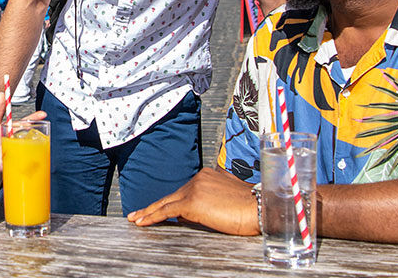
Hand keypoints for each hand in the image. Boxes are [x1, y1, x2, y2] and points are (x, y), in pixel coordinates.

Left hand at [0, 87, 45, 173]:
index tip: (43, 114)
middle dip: (41, 133)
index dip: (36, 118)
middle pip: (34, 134)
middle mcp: (22, 140)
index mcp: (17, 130)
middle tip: (43, 130)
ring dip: (34, 148)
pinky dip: (28, 163)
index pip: (28, 122)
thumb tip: (1, 94)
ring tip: (27, 148)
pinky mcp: (20, 163)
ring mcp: (22, 151)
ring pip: (33, 148)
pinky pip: (27, 163)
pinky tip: (27, 163)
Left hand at [126, 167, 260, 235]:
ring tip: (136, 220)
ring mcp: (195, 188)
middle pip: (172, 195)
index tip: (157, 209)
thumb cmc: (251, 209)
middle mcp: (200, 177)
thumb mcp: (227, 201)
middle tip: (137, 214)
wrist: (261, 208)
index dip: (170, 201)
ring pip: (167, 202)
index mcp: (208, 175)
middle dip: (153, 206)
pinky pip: (168, 210)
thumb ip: (207, 203)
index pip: (184, 191)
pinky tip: (142, 222)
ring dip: (150, 212)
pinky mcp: (193, 201)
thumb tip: (186, 214)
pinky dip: (153, 216)